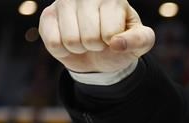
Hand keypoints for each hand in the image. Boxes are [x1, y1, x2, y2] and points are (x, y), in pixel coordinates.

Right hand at [39, 0, 154, 73]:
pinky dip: (63, 50)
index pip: (110, 32)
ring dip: (80, 48)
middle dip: (96, 46)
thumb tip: (117, 44)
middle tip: (98, 39)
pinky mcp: (48, 15)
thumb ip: (139, 40)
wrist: (98, 50)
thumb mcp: (140, 42)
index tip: (113, 35)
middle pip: (90, 37)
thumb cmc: (121, 41)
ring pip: (71, 40)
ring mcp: (64, 1)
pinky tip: (69, 40)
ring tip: (84, 39)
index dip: (113, 42)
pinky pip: (53, 43)